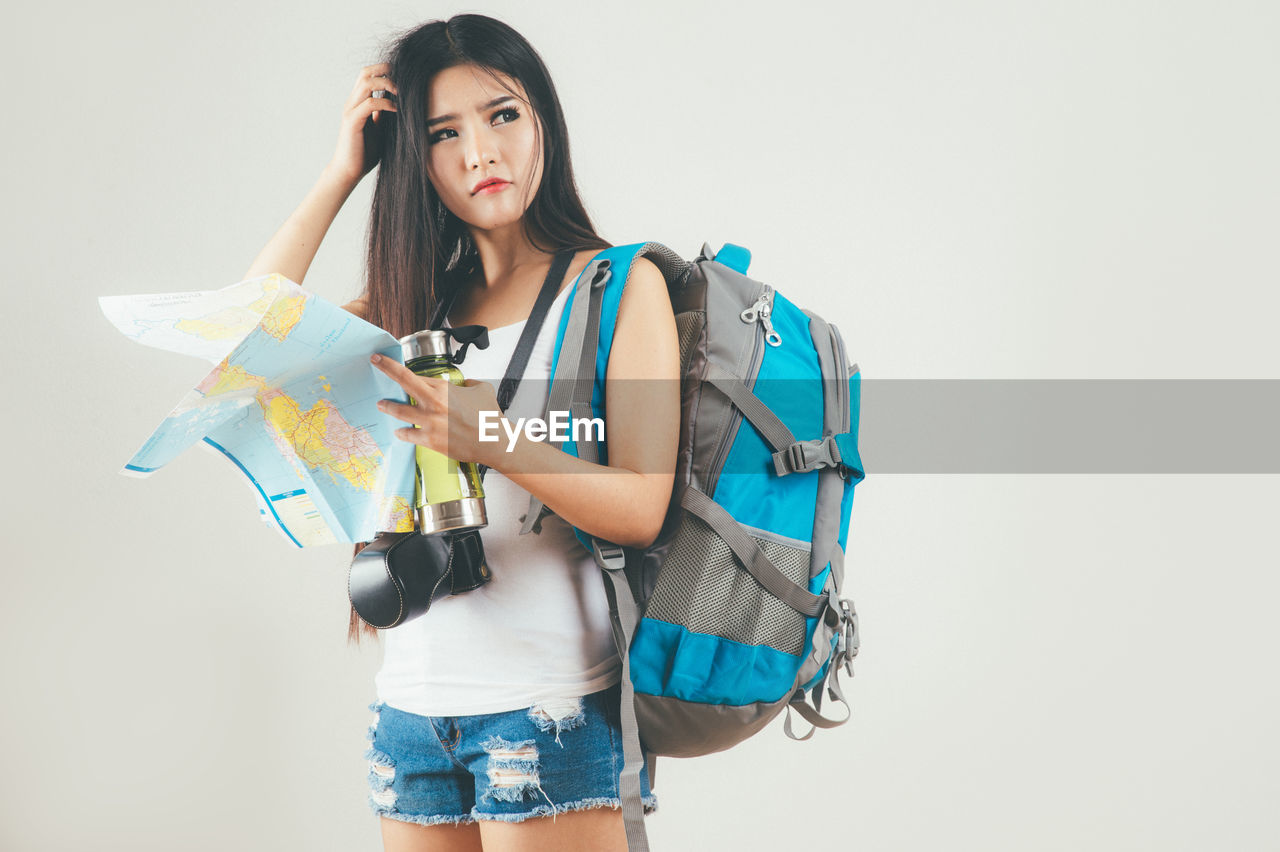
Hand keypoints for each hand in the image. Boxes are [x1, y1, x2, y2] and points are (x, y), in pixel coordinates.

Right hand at [328, 63, 398, 186]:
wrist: (349, 170)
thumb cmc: (365, 152)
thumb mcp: (380, 129)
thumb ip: (385, 115)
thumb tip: (401, 104)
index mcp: (358, 102)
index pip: (368, 75)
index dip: (384, 71)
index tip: (403, 77)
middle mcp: (352, 102)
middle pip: (365, 73)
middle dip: (385, 70)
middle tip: (404, 78)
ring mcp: (351, 110)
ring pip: (366, 83)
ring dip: (386, 84)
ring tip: (401, 93)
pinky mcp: (352, 121)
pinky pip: (369, 104)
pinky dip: (385, 103)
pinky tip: (396, 110)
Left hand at [371, 354, 503, 467]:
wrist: (493, 441)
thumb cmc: (489, 417)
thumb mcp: (482, 389)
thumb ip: (470, 384)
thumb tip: (465, 386)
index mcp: (444, 389)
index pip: (418, 376)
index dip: (404, 370)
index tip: (392, 363)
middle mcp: (433, 403)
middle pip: (403, 381)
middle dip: (387, 369)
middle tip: (375, 362)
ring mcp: (429, 422)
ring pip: (399, 411)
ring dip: (388, 406)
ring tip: (381, 404)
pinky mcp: (430, 440)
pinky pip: (408, 435)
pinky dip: (403, 432)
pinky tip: (400, 431)